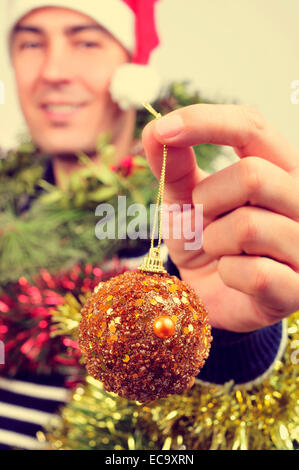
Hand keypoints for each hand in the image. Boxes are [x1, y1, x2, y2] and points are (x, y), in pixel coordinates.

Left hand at [142, 104, 298, 331]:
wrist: (215, 298)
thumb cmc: (203, 243)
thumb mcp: (184, 202)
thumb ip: (175, 168)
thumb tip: (153, 129)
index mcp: (277, 169)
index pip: (252, 126)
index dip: (205, 122)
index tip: (163, 130)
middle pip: (253, 175)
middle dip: (207, 200)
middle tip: (200, 220)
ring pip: (249, 226)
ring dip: (213, 242)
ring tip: (217, 252)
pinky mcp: (298, 288)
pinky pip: (255, 274)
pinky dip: (228, 275)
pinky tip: (233, 278)